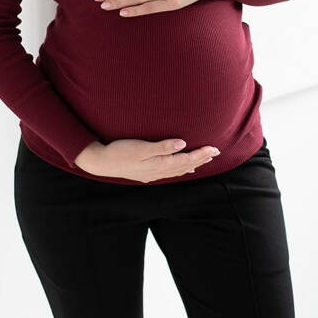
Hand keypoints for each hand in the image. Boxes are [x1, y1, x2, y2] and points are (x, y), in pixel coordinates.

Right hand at [74, 138, 220, 182]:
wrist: (102, 162)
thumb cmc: (120, 151)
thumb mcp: (140, 147)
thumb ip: (162, 146)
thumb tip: (182, 144)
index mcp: (159, 164)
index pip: (185, 159)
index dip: (201, 154)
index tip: (214, 148)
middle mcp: (158, 171)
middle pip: (185, 166)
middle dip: (201, 158)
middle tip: (216, 152)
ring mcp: (153, 173)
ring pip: (178, 170)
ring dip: (192, 164)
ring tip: (204, 160)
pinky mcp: (147, 173)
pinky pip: (170, 173)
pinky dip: (180, 170)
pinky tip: (184, 169)